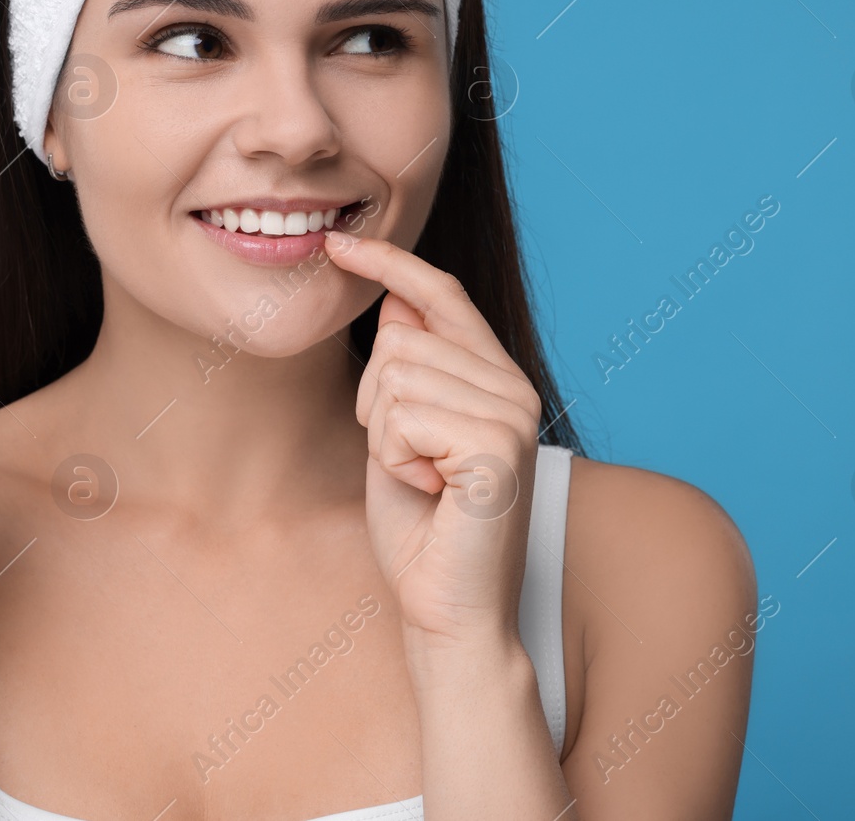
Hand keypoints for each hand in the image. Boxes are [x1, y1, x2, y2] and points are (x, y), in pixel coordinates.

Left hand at [324, 230, 542, 650]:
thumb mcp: (399, 434)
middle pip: (398, 337)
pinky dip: (396, 460)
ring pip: (394, 375)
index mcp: (495, 378)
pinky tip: (430, 493)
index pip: (443, 294)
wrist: (449, 610)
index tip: (340, 243)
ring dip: (384, 437)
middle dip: (374, 403)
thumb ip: (405, 370)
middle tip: (406, 462)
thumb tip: (398, 294)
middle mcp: (513, 386)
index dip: (391, 262)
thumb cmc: (422, 530)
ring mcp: (511, 413)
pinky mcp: (497, 446)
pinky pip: (402, 417)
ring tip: (422, 480)